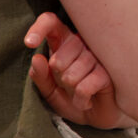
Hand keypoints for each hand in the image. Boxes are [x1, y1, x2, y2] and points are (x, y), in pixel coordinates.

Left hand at [25, 11, 124, 128]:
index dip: (38, 28)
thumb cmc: (73, 97)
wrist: (99, 114)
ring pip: (71, 75)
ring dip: (71, 91)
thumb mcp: (50, 90)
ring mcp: (97, 56)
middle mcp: (82, 43)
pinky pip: (84, 88)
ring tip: (79, 92)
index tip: (29, 43)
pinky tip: (87, 101)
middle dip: (58, 79)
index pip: (50, 22)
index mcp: (64, 41)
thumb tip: (36, 59)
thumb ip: (40, 76)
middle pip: (58, 58)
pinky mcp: (108, 72)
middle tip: (69, 84)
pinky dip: (80, 100)